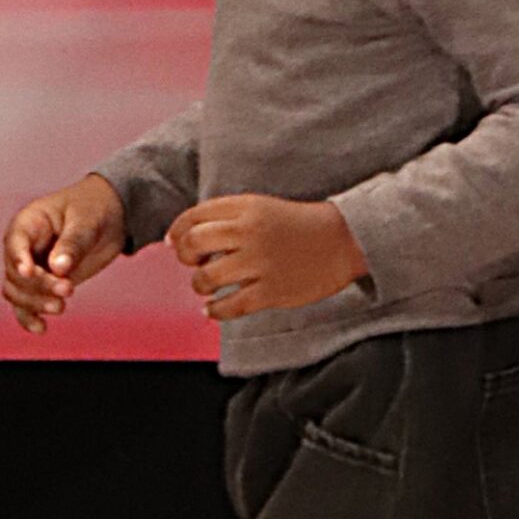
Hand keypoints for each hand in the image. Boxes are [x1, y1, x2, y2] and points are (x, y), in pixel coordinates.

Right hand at [1, 174, 126, 332]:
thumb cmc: (94, 208)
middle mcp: (23, 247)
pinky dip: (30, 317)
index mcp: (29, 223)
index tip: (30, 273)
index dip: (19, 259)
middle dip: (38, 286)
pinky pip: (26, 305)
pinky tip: (41, 328)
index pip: (15, 242)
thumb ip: (72, 243)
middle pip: (16, 274)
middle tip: (68, 288)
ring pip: (17, 293)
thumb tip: (58, 267)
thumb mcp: (87, 220)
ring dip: (35, 303)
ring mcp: (32, 268)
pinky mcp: (43, 286)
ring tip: (61, 307)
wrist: (109, 217)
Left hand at [167, 195, 367, 319]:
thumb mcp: (262, 207)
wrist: (343, 241)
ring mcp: (260, 264)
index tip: (175, 243)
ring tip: (207, 285)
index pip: (194, 216)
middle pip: (195, 244)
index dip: (177, 231)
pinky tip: (212, 309)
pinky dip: (214, 311)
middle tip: (193, 263)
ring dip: (199, 284)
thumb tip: (185, 236)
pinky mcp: (271, 292)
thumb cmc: (298, 225)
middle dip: (185, 256)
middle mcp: (250, 233)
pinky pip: (229, 307)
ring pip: (207, 278)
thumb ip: (227, 216)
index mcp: (246, 208)